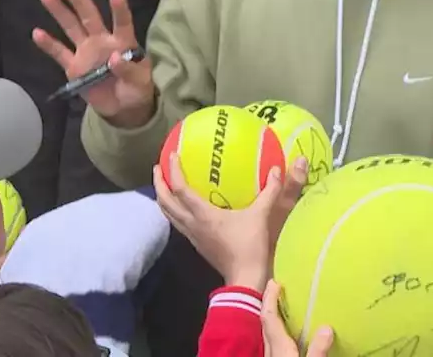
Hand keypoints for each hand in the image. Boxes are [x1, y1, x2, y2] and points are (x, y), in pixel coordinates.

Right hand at [32, 0, 153, 126]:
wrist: (122, 107)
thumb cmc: (136, 89)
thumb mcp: (139, 82)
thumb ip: (128, 70)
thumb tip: (114, 58)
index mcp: (123, 42)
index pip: (122, 23)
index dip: (120, 11)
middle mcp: (102, 41)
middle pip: (89, 16)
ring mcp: (86, 52)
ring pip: (71, 27)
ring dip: (59, 11)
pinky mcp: (74, 66)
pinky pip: (59, 53)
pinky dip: (48, 44)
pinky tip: (36, 32)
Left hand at [153, 155, 306, 290]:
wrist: (244, 278)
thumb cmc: (249, 246)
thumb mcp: (261, 216)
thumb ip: (269, 191)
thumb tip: (276, 170)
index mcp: (203, 214)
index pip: (180, 189)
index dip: (174, 171)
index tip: (172, 154)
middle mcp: (192, 224)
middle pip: (165, 202)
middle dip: (159, 184)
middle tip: (157, 168)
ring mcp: (192, 235)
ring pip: (168, 215)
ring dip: (163, 198)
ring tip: (164, 184)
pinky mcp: (197, 244)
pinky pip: (178, 223)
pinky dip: (173, 211)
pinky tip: (182, 207)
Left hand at [261, 280, 332, 356]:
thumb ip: (318, 349)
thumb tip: (327, 328)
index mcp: (279, 347)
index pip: (269, 317)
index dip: (270, 298)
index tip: (274, 283)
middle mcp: (272, 351)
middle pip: (266, 323)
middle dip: (270, 304)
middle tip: (276, 289)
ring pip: (269, 332)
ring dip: (274, 317)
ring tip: (283, 307)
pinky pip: (274, 342)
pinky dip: (278, 330)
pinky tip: (289, 334)